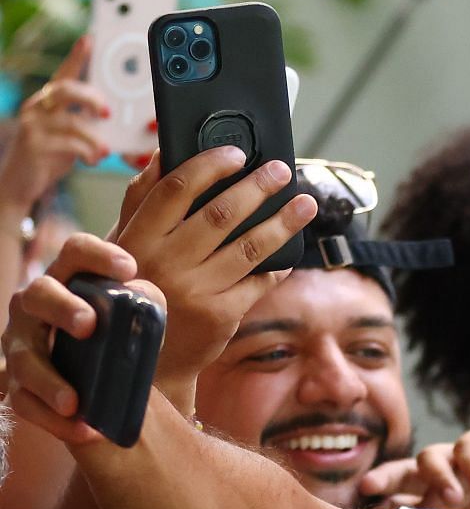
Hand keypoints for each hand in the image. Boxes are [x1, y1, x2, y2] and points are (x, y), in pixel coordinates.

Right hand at [0, 39, 111, 215]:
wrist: (22, 183)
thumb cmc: (51, 155)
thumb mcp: (71, 134)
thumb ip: (87, 122)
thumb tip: (117, 117)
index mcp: (48, 101)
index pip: (64, 73)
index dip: (76, 56)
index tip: (90, 40)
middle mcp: (37, 107)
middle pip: (64, 89)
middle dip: (91, 98)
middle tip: (108, 112)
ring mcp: (33, 125)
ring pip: (70, 121)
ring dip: (94, 137)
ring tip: (104, 150)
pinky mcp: (34, 145)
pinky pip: (68, 144)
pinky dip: (87, 152)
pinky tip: (92, 160)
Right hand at [2, 233, 145, 444]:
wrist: (109, 386)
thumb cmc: (121, 340)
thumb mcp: (139, 319)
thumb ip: (147, 304)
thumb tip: (145, 300)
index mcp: (69, 281)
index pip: (75, 253)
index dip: (97, 254)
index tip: (129, 268)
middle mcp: (36, 308)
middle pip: (39, 295)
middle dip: (62, 308)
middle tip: (89, 325)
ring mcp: (23, 347)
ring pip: (26, 358)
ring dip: (50, 380)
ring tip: (75, 401)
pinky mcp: (21, 386)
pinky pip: (27, 403)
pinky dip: (55, 421)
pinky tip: (84, 431)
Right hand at [108, 147, 315, 390]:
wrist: (148, 357)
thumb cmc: (139, 286)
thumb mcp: (124, 243)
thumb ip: (142, 199)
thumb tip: (165, 151)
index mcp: (137, 238)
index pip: (176, 189)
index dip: (209, 166)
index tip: (237, 152)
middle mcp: (166, 262)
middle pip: (221, 214)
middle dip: (258, 188)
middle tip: (282, 171)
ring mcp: (196, 290)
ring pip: (250, 246)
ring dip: (283, 222)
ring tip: (305, 203)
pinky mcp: (222, 315)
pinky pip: (260, 280)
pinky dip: (279, 263)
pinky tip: (292, 249)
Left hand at [358, 427, 469, 508]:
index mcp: (435, 502)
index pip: (397, 500)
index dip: (378, 506)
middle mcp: (444, 479)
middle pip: (402, 472)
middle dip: (384, 478)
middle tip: (370, 489)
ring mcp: (465, 460)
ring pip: (432, 456)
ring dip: (435, 477)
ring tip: (450, 499)